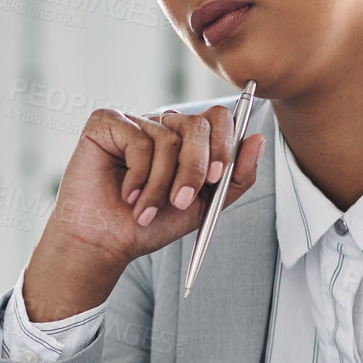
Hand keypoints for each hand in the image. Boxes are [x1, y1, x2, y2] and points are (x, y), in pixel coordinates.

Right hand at [24, 105, 266, 320]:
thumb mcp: (204, 206)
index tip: (217, 178)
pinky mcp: (106, 122)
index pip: (219, 119)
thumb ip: (234, 177)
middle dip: (194, 168)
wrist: (105, 243)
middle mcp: (162, 124)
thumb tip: (257, 139)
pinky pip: (137, 139)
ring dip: (160, 184)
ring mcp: (134, 121)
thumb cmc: (149, 225)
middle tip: (180, 201)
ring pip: (167, 138)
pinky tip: (126, 194)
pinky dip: (137, 175)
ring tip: (145, 210)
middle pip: (197, 124)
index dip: (224, 145)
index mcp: (187, 139)